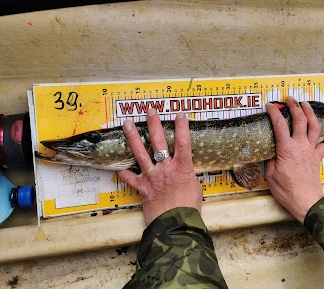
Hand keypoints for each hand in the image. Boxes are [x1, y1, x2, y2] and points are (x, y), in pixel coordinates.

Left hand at [118, 108, 201, 225]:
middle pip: (159, 142)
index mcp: (182, 168)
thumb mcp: (194, 188)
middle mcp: (166, 169)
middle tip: (150, 110)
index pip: (183, 142)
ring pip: (140, 154)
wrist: (176, 225)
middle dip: (154, 124)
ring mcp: (153, 177)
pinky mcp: (143, 189)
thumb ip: (186, 178)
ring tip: (127, 124)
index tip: (179, 114)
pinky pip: (131, 179)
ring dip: (133, 138)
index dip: (182, 127)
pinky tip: (117, 167)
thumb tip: (184, 176)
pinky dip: (124, 173)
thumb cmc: (189, 208)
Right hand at [266, 97, 323, 223]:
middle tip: (290, 99)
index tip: (270, 105)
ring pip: (314, 127)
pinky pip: (321, 144)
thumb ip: (271, 160)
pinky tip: (318, 136)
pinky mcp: (317, 158)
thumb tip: (272, 153)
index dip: (274, 112)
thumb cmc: (286, 190)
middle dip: (295, 106)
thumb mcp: (270, 175)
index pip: (279, 124)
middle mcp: (300, 146)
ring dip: (310, 113)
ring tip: (306, 105)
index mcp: (286, 148)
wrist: (306, 201)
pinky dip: (320, 138)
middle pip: (300, 120)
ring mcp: (311, 151)